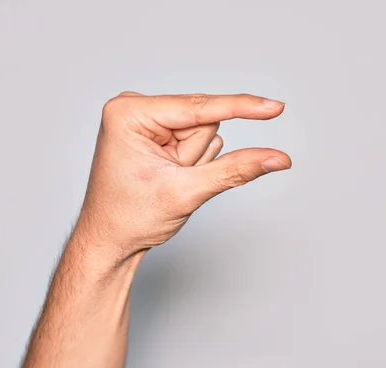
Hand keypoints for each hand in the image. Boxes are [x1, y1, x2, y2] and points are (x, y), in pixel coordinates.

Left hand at [75, 92, 290, 263]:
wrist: (110, 241)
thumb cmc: (130, 218)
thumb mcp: (186, 192)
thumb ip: (235, 170)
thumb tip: (276, 158)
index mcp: (130, 113)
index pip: (200, 107)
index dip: (241, 108)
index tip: (275, 107)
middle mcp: (135, 108)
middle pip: (203, 120)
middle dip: (197, 155)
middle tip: (173, 178)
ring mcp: (145, 119)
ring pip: (202, 130)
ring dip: (194, 161)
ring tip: (166, 180)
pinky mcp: (155, 132)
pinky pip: (195, 138)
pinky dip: (190, 162)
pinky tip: (168, 176)